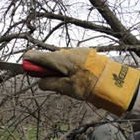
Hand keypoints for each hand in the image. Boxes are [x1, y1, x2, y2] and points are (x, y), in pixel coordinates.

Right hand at [23, 48, 139, 114]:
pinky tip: (78, 78)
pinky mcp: (87, 54)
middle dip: (47, 69)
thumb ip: (50, 84)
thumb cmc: (90, 86)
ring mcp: (78, 51)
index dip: (29, 61)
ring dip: (60, 70)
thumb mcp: (67, 89)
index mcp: (61, 59)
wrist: (115, 82)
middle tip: (53, 83)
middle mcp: (68, 51)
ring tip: (70, 83)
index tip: (24, 67)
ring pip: (62, 60)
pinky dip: (70, 68)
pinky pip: (72, 59)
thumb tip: (40, 82)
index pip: (37, 55)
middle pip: (50, 58)